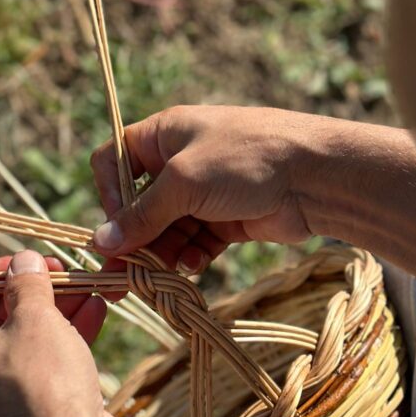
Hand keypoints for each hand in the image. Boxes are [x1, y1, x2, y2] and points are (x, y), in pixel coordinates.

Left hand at [0, 250, 127, 416]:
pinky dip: (64, 341)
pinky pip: (41, 369)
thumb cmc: (43, 387)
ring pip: (22, 344)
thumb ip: (28, 285)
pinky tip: (96, 314)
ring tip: (88, 286)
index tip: (24, 262)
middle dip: (31, 292)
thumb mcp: (35, 320)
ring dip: (55, 312)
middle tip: (62, 271)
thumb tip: (23, 262)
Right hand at [91, 106, 322, 271]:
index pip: (114, 161)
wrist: (315, 177)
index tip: (113, 226)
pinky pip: (194, 242)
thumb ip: (142, 215)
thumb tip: (100, 243)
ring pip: (166, 229)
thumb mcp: (184, 182)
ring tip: (160, 278)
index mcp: (163, 135)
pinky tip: (193, 266)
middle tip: (120, 280)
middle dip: (132, 240)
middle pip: (139, 205)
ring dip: (161, 254)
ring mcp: (204, 192)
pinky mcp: (225, 219)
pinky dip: (189, 256)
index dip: (107, 193)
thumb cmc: (245, 160)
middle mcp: (179, 162)